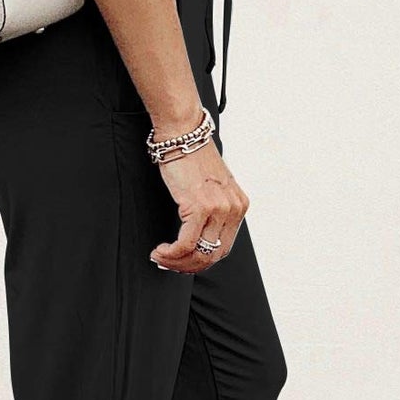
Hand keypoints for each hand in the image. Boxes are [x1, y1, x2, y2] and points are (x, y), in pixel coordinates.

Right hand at [150, 140, 248, 273]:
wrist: (182, 134)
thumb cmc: (191, 157)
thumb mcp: (211, 186)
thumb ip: (212, 208)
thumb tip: (196, 237)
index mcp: (239, 205)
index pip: (224, 247)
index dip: (201, 261)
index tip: (183, 262)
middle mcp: (233, 208)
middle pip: (213, 254)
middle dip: (188, 266)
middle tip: (168, 264)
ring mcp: (218, 208)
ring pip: (199, 253)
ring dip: (176, 261)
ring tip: (160, 257)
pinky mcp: (199, 207)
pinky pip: (186, 243)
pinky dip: (171, 252)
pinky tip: (160, 250)